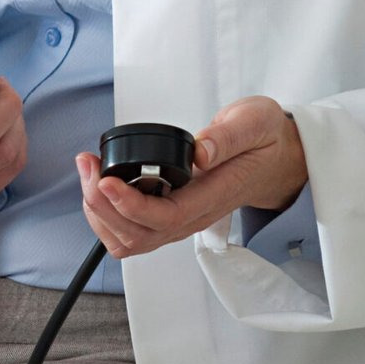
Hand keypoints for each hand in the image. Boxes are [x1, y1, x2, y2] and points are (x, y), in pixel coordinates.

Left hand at [76, 96, 307, 259]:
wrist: (276, 160)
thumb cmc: (264, 140)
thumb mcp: (254, 123)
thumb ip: (228, 136)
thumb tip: (200, 152)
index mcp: (215, 194)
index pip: (167, 216)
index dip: (131, 205)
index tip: (105, 180)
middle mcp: (195, 215)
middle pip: (140, 236)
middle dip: (103, 206)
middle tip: (88, 166)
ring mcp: (181, 219)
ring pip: (131, 240)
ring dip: (101, 213)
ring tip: (89, 172)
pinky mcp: (171, 215)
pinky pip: (132, 232)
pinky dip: (108, 215)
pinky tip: (101, 185)